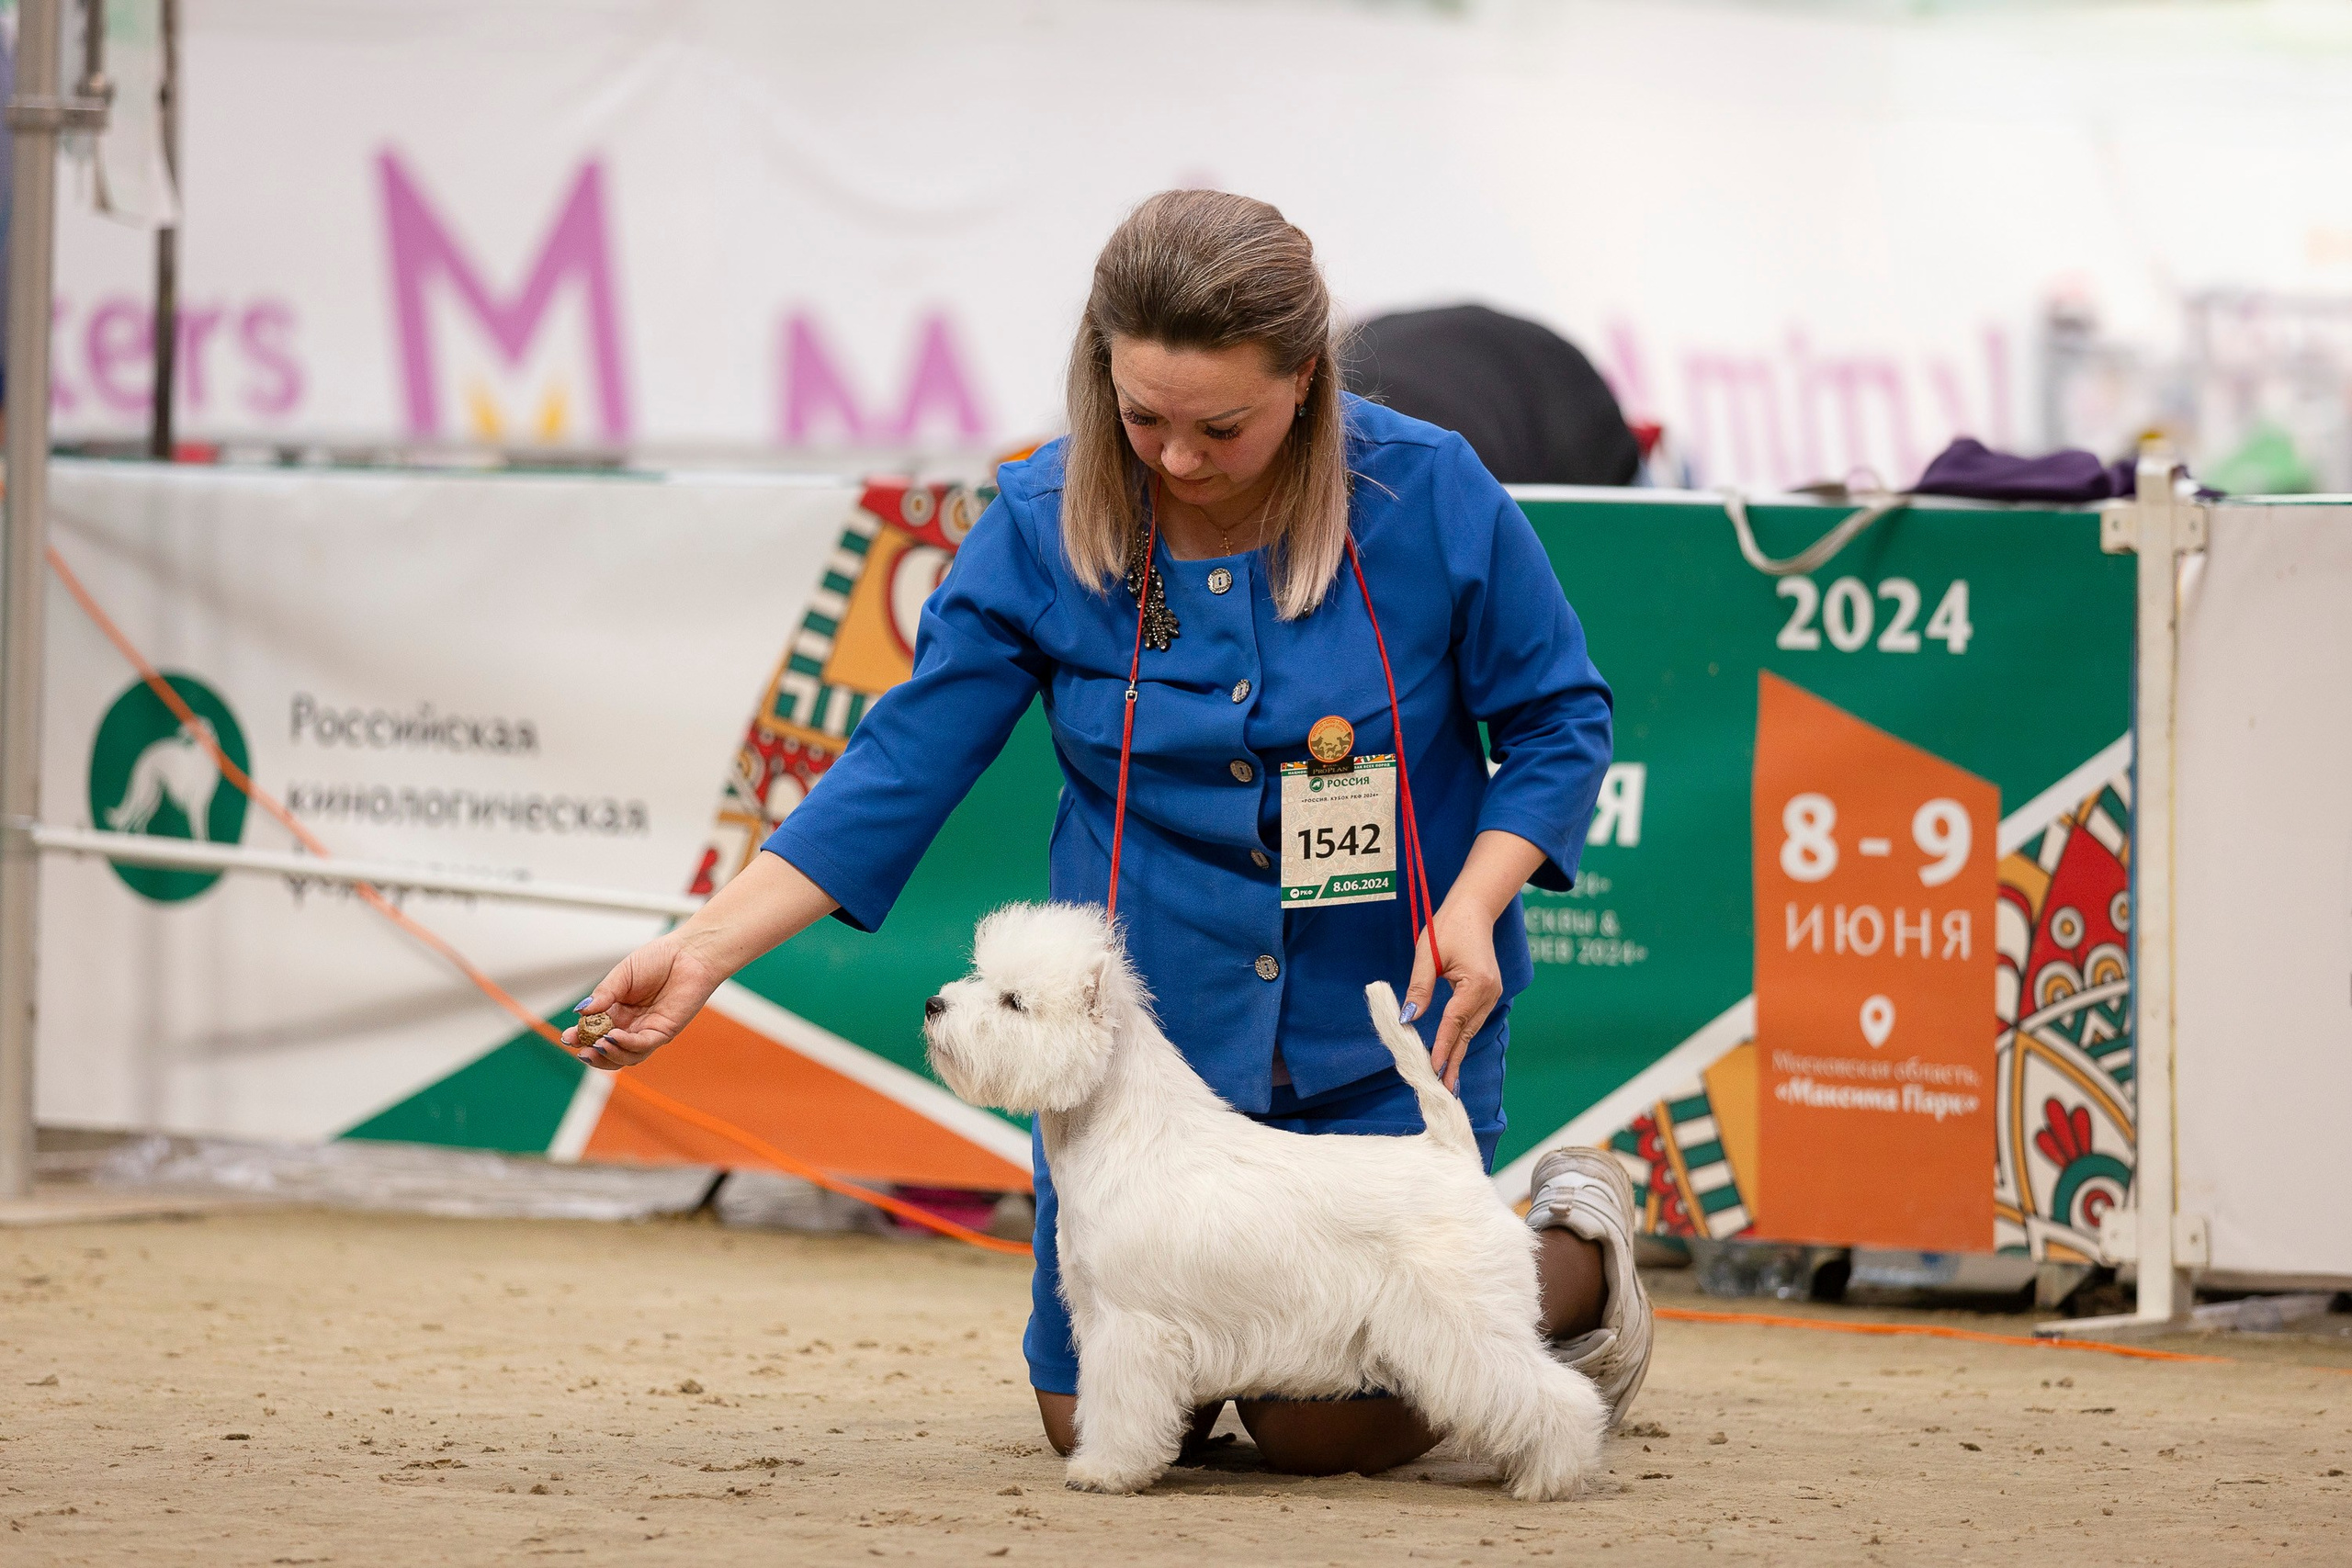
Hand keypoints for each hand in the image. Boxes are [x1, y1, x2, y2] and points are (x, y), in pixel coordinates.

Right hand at [563, 932, 728, 1069]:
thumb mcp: (623, 975)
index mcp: (617, 1010)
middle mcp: (631, 1024)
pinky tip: (614, 1037)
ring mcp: (648, 1030)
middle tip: (580, 1050)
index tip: (566, 1038)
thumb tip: (581, 1011)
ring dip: (610, 1054)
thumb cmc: (658, 959)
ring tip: (598, 1044)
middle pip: (609, 1049)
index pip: (595, 1031)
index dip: (581, 1037)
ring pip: (626, 1055)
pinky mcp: (664, 1031)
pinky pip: (643, 1045)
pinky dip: (627, 1044)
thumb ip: (604, 994)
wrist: (689, 953)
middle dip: (593, 1053)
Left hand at [1401, 901, 1502, 1093]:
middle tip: (1444, 1090)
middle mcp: (1489, 992)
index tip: (1433, 1070)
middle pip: (1466, 1033)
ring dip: (1457, 1053)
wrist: (1474, 910)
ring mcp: (1493, 993)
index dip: (1442, 1048)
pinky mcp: (1489, 992)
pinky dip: (1462, 1038)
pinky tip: (1454, 1055)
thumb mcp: (1428, 955)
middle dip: (1453, 1062)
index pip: (1454, 1022)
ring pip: (1471, 1030)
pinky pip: (1473, 1021)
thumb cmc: (1448, 927)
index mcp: (1476, 983)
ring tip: (1448, 1081)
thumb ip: (1419, 988)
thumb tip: (1408, 1018)